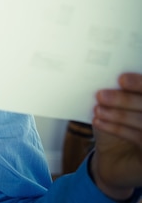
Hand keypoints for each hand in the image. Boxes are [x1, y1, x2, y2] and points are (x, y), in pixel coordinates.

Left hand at [91, 72, 141, 199]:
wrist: (114, 158)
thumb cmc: (116, 125)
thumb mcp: (116, 106)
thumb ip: (117, 92)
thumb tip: (102, 75)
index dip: (139, 83)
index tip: (121, 79)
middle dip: (126, 99)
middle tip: (101, 95)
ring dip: (119, 114)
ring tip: (97, 110)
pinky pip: (139, 138)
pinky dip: (117, 128)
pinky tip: (99, 121)